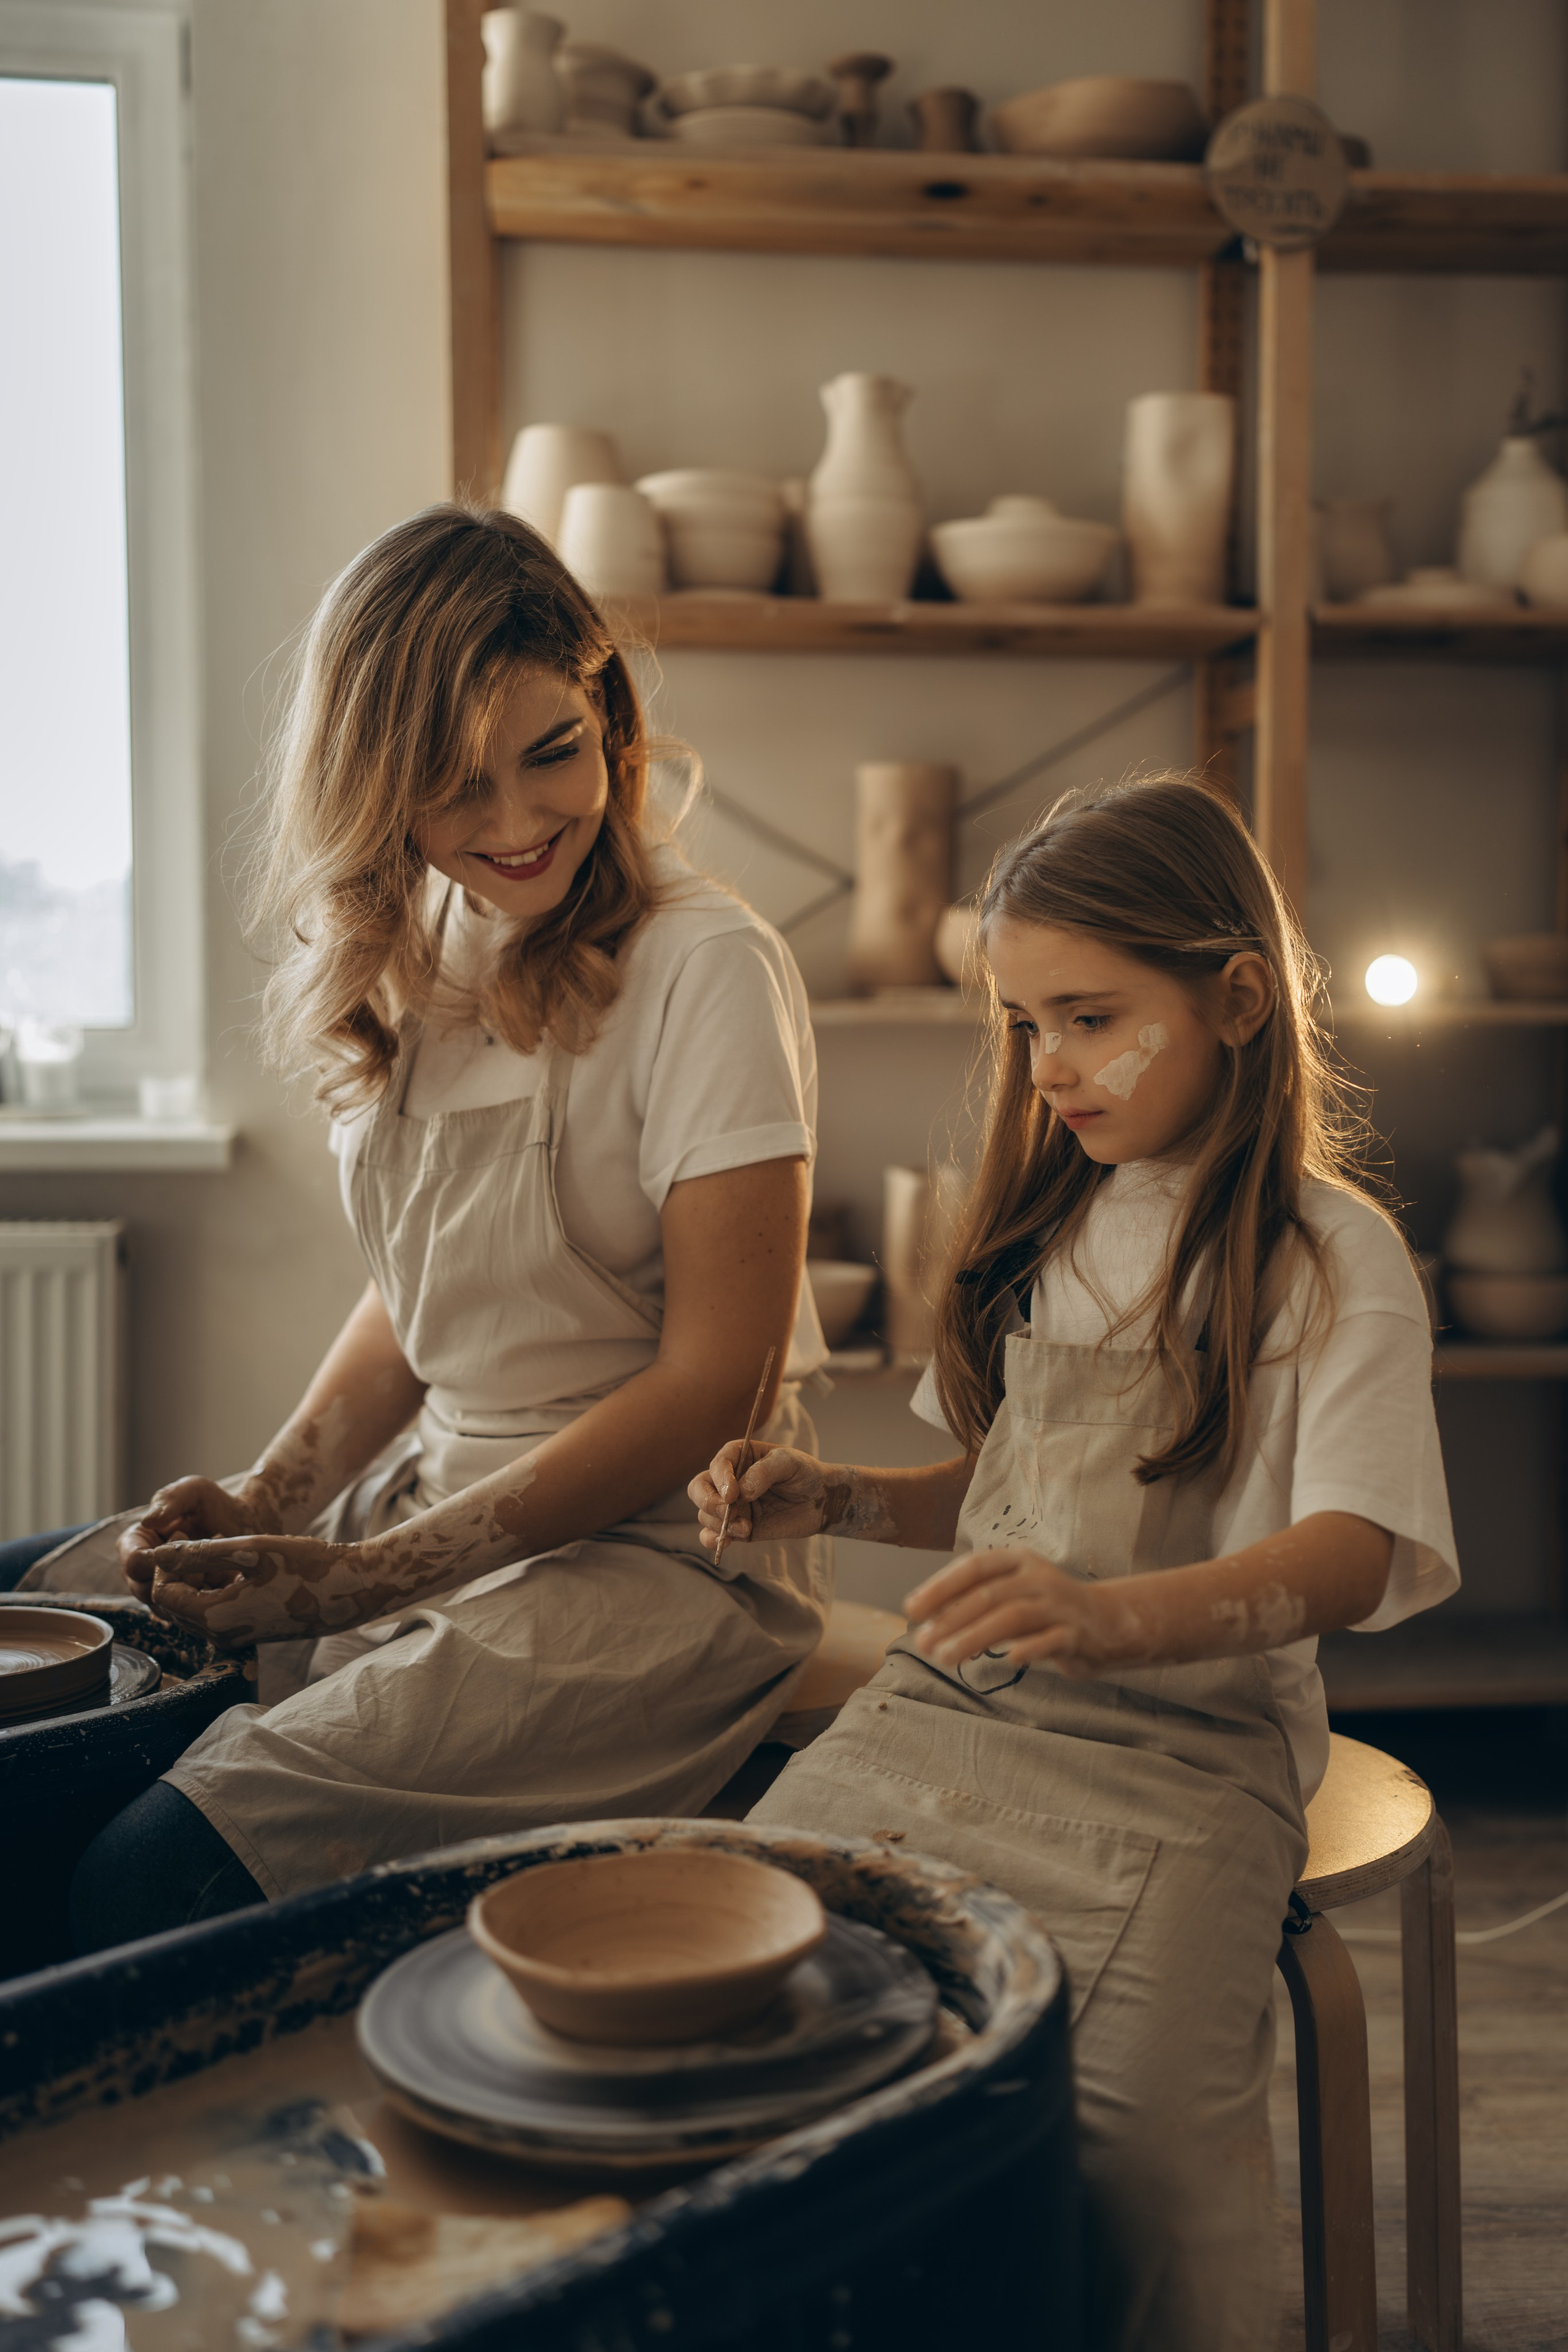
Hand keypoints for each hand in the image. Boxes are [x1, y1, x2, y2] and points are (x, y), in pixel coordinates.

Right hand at [118, 1477, 282, 1602]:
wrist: (246, 1525)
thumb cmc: (215, 1504)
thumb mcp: (194, 1491)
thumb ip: (171, 1499)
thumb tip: (148, 1520)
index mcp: (136, 1543)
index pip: (132, 1562)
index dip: (154, 1561)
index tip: (183, 1547)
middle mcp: (143, 1572)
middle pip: (146, 1591)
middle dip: (177, 1579)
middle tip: (207, 1559)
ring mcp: (163, 1592)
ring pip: (168, 1607)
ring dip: (195, 1589)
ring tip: (219, 1564)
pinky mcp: (185, 1606)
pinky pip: (191, 1613)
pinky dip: (209, 1598)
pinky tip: (227, 1578)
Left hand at [139, 1532, 366, 1649]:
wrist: (347, 1591)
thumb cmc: (304, 1566)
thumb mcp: (249, 1550)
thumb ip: (199, 1553)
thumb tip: (157, 1555)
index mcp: (215, 1617)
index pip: (162, 1594)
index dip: (166, 1564)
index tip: (189, 1537)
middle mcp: (219, 1635)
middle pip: (173, 1605)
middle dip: (178, 1572)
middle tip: (200, 1541)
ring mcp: (234, 1637)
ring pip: (192, 1609)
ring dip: (195, 1580)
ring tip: (219, 1551)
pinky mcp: (248, 1632)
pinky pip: (213, 1613)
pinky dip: (213, 1589)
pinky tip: (236, 1568)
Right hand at [688, 1445, 838, 1550]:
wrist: (821, 1501)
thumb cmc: (805, 1473)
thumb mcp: (789, 1462)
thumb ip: (764, 1472)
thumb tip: (742, 1492)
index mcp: (739, 1457)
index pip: (717, 1465)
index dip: (720, 1479)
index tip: (733, 1494)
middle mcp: (729, 1480)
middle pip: (698, 1489)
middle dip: (709, 1502)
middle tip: (729, 1511)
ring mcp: (732, 1506)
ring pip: (705, 1514)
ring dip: (720, 1524)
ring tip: (746, 1527)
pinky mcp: (738, 1527)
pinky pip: (712, 1535)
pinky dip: (712, 1540)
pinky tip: (727, 1541)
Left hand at [905, 1547, 1128, 1680]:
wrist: (1107, 1622)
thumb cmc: (1045, 1607)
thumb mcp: (1012, 1592)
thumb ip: (975, 1599)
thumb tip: (924, 1618)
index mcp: (1018, 1561)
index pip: (974, 1567)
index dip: (940, 1587)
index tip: (911, 1610)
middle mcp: (1039, 1578)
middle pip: (989, 1595)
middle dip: (951, 1620)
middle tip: (923, 1643)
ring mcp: (1059, 1606)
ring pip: (1013, 1618)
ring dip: (975, 1637)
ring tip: (946, 1657)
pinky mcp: (1076, 1635)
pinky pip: (1051, 1641)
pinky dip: (1029, 1649)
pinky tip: (1008, 1659)